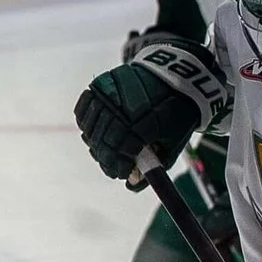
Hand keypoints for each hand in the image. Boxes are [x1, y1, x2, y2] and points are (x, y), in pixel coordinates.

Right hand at [74, 37, 225, 185]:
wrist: (175, 76)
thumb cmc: (177, 116)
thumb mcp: (172, 144)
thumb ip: (153, 167)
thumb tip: (130, 185)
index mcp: (144, 124)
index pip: (121, 154)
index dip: (118, 167)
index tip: (121, 173)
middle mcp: (123, 108)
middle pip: (103, 143)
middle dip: (106, 159)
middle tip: (112, 166)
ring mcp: (110, 94)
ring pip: (91, 128)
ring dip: (95, 143)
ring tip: (105, 149)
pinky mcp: (101, 84)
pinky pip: (85, 110)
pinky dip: (87, 123)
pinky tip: (96, 130)